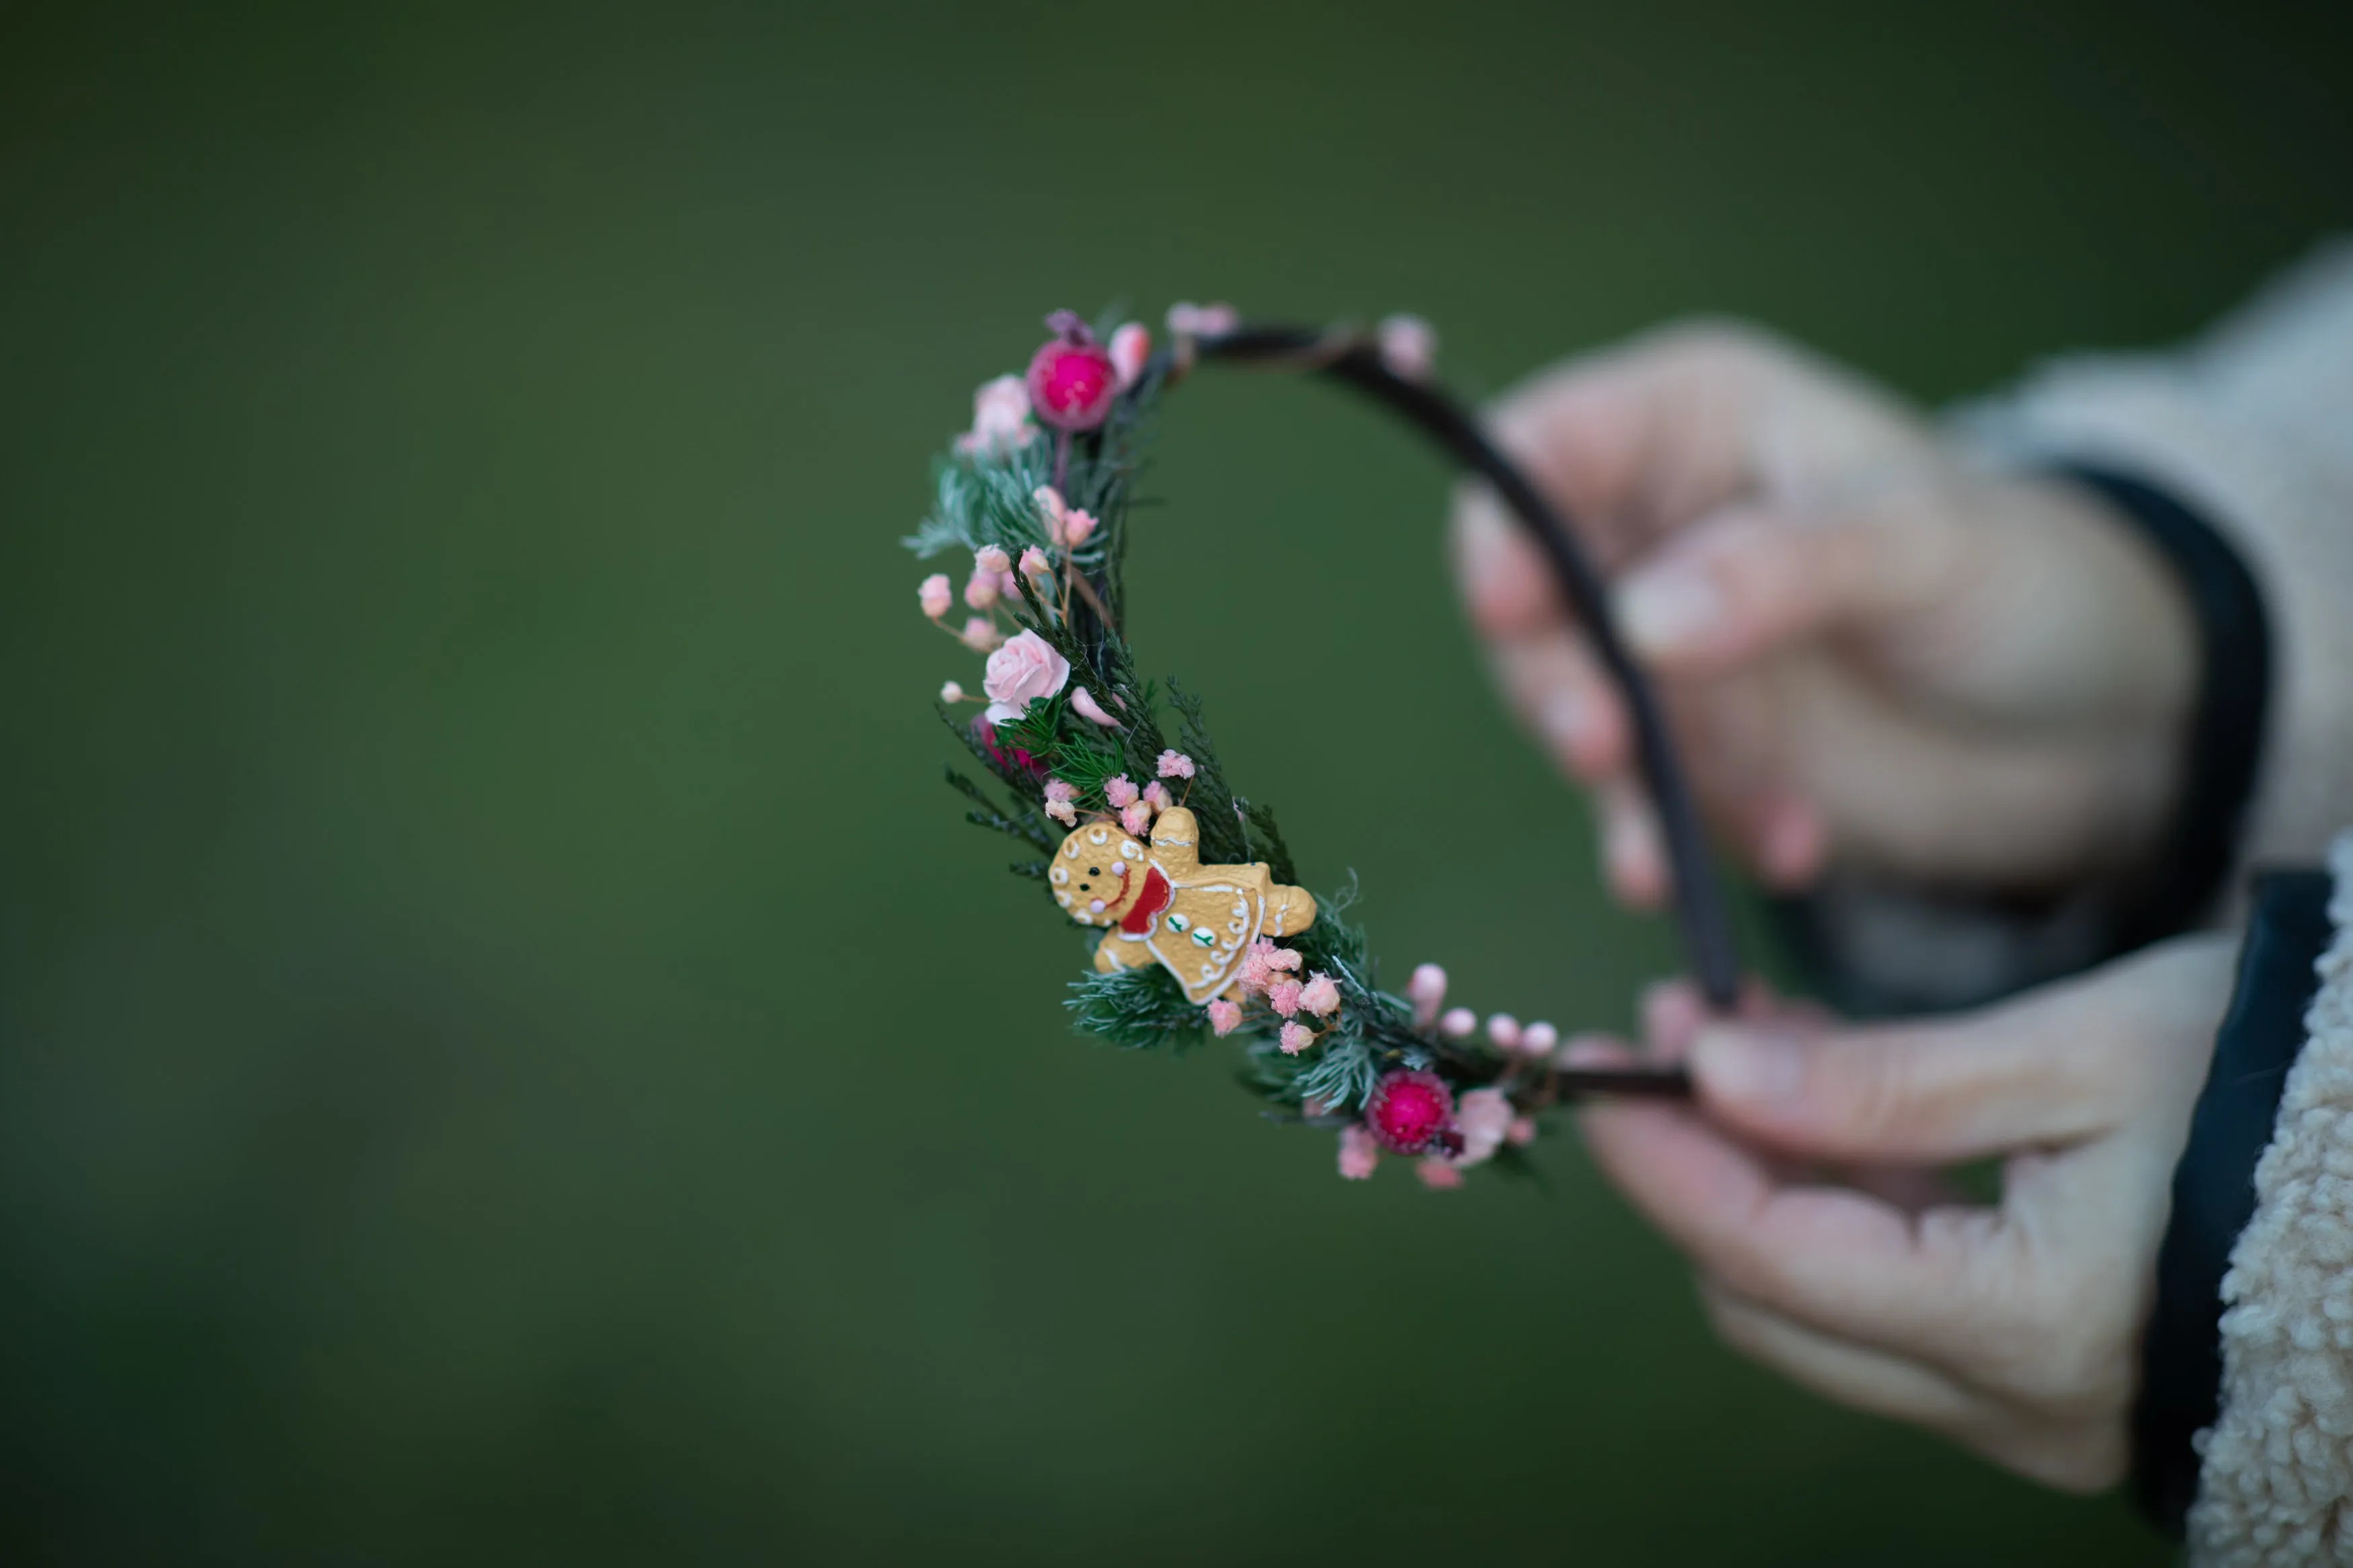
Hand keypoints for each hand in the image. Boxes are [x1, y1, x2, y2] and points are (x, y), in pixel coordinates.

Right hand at [1451, 322, 2197, 906]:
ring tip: (1669, 850)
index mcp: (1689, 426)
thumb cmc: (2022, 575)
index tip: (1509, 602)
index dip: (1502, 520)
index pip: (1546, 448)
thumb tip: (1639, 623)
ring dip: (1615, 784)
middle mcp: (1651, 535)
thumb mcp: (1922, 544)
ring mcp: (1665, 655)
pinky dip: (1694, 841)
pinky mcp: (1692, 757)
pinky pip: (1648, 805)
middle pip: (1531, 600)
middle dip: (1551, 680)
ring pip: (1572, 714)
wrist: (2108, 721)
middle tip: (1599, 745)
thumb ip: (1781, 569)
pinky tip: (1791, 845)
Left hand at [1566, 939, 2232, 1489]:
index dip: (1666, 1160)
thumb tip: (1711, 1073)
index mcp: (2026, 1326)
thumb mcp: (2073, 1054)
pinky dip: (1846, 1203)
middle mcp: (2019, 1404)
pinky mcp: (2047, 1381)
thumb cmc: (2278, 1086)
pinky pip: (1900, 1303)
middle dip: (1707, 1166)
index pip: (1768, 1256)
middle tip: (1677, 1031)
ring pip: (1828, 1305)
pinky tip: (1826, 1094)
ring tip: (1745, 1036)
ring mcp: (2034, 1410)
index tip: (1601, 1066)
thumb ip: (1881, 1083)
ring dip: (1769, 1176)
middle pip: (1777, 1300)